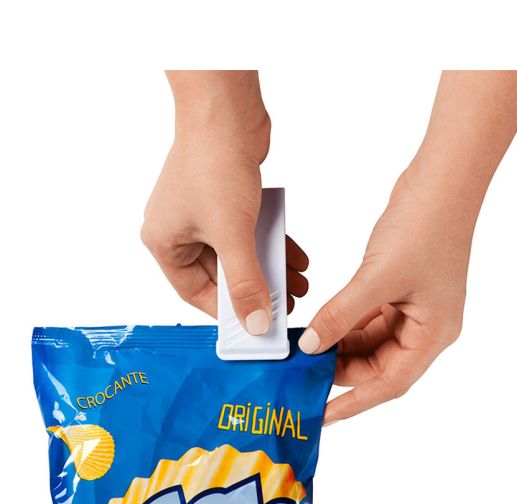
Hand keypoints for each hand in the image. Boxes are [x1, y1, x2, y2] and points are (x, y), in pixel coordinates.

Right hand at [141, 71, 308, 333]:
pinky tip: (296, 257)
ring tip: (298, 285)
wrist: (226, 109)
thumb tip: (256, 323)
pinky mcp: (225, 199)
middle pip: (220, 275)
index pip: (196, 293)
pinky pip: (248, 233)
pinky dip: (271, 244)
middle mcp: (179, 229)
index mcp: (164, 242)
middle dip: (256, 290)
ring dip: (270, 269)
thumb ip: (245, 283)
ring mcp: (203, 213)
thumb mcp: (231, 235)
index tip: (256, 327)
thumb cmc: (213, 164)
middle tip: (285, 307)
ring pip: (239, 255)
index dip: (227, 312)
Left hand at [299, 70, 516, 423]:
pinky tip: (318, 326)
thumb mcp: (376, 279)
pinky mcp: (399, 291)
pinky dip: (342, 324)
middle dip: (340, 371)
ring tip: (303, 352)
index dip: (354, 402)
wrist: (441, 180)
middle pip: (378, 365)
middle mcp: (425, 328)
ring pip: (369, 343)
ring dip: (337, 347)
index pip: (389, 383)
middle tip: (301, 375)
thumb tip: (311, 347)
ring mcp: (412, 310)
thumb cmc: (424, 227)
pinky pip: (366, 320)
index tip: (322, 416)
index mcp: (433, 334)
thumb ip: (341, 316)